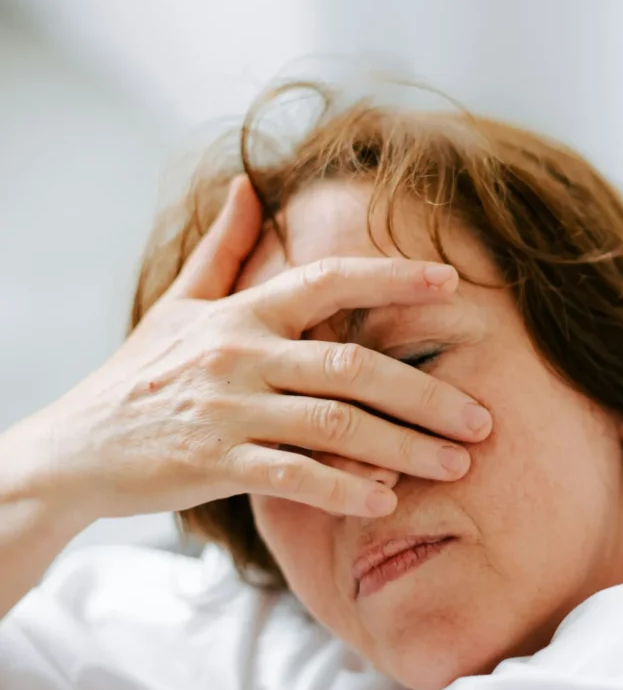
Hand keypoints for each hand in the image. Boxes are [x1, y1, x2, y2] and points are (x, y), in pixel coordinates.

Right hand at [22, 176, 491, 525]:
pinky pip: (293, 476)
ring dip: (404, 448)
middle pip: (352, 365)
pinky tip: (385, 503)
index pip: (328, 282)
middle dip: (426, 394)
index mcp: (240, 314)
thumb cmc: (136, 377)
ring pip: (334, 424)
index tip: (452, 284)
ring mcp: (226, 410)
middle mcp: (239, 354)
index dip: (392, 279)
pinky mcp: (212, 464)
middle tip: (482, 421)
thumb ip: (222, 251)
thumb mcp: (177, 306)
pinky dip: (344, 489)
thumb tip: (247, 186)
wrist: (72, 449)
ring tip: (456, 468)